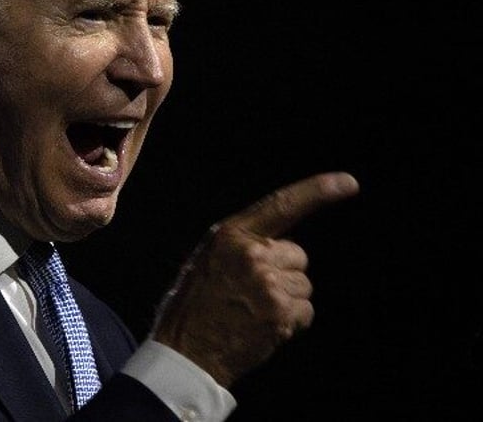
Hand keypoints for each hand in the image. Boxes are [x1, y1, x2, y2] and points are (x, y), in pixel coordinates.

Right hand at [151, 172, 359, 386]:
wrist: (186, 350)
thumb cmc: (196, 304)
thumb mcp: (210, 258)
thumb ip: (244, 245)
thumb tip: (280, 245)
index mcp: (231, 234)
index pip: (282, 204)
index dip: (318, 190)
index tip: (348, 182)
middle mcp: (252, 254)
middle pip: (299, 255)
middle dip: (285, 272)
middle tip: (253, 292)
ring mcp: (268, 283)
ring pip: (303, 285)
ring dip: (287, 300)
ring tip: (254, 311)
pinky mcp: (280, 312)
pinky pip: (306, 311)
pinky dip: (291, 322)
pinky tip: (263, 327)